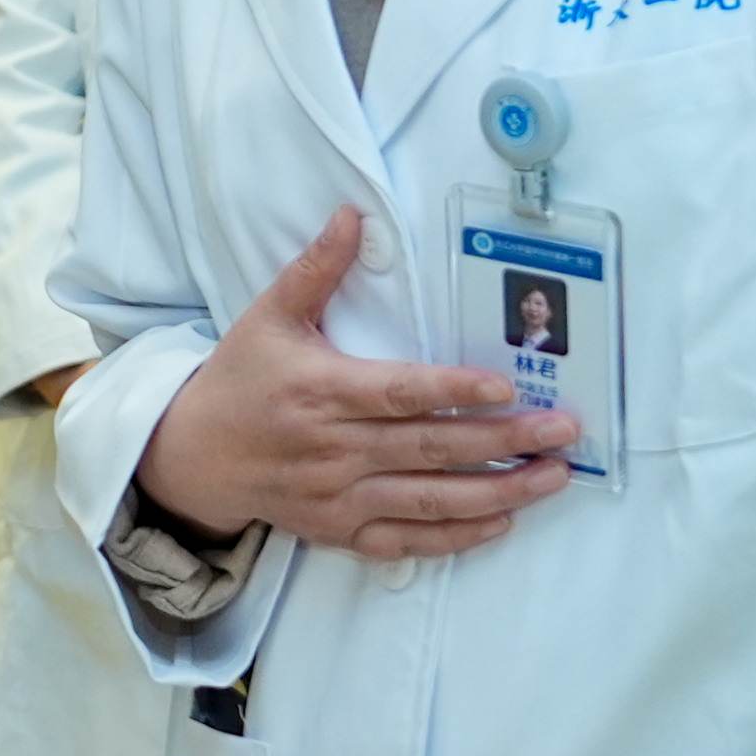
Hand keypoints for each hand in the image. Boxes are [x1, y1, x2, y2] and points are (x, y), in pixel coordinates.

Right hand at [131, 210, 567, 563]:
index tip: (507, 387)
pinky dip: (458, 536)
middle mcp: (335, 448)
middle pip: (432, 448)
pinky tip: (503, 519)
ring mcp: (339, 496)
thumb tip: (354, 214)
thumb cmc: (238, 381)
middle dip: (506, 440)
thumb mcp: (267, 318)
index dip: (454, 391)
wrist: (191, 457)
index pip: (399, 393)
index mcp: (321, 391)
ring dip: (500, 490)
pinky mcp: (341, 530)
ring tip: (553, 475)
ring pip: (432, 499)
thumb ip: (316, 270)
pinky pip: (409, 540)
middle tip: (564, 430)